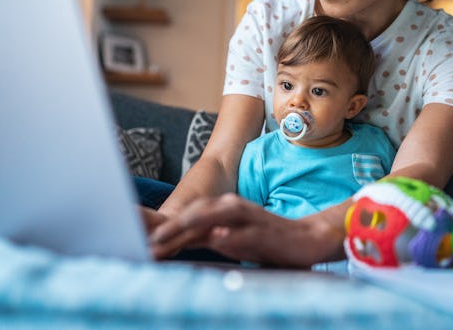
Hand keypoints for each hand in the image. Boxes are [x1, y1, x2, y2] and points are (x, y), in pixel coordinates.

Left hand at [149, 193, 345, 266]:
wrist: (307, 239)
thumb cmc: (267, 242)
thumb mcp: (234, 241)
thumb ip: (211, 239)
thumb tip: (183, 243)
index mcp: (224, 212)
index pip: (190, 217)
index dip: (167, 228)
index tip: (144, 241)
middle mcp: (234, 210)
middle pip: (198, 213)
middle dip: (172, 225)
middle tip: (149, 240)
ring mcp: (250, 219)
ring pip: (218, 216)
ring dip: (194, 224)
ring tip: (173, 234)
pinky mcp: (266, 233)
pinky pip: (246, 233)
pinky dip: (231, 236)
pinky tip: (219, 238)